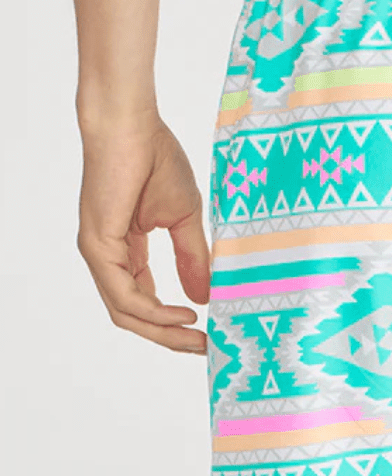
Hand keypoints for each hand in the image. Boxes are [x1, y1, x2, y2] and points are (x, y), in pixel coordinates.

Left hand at [77, 114, 210, 352]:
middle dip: (170, 337)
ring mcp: (99, 254)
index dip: (174, 322)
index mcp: (125, 250)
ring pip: (127, 313)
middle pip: (133, 316)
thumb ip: (192, 258)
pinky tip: (181, 315)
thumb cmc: (155, 158)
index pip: (145, 300)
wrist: (132, 126)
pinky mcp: (98, 247)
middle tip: (204, 349)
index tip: (209, 333)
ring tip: (197, 338)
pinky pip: (125, 295)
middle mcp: (108, 257)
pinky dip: (154, 311)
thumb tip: (205, 297)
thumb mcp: (184, 218)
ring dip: (163, 331)